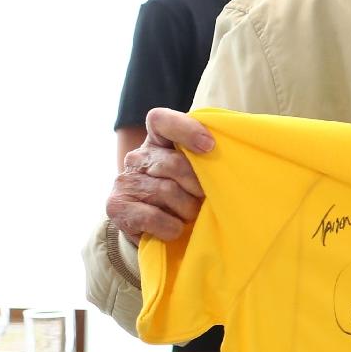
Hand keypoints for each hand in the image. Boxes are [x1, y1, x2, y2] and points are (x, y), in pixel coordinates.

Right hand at [105, 107, 212, 242]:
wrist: (152, 231)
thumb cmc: (184, 198)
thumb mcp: (196, 176)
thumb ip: (206, 162)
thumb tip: (234, 162)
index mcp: (157, 142)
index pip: (161, 120)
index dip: (185, 129)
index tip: (210, 146)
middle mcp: (137, 157)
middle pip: (174, 163)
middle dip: (197, 187)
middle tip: (203, 201)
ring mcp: (124, 181)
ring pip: (166, 191)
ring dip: (186, 211)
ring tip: (188, 216)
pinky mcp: (117, 206)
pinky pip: (153, 217)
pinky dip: (171, 228)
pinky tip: (173, 229)